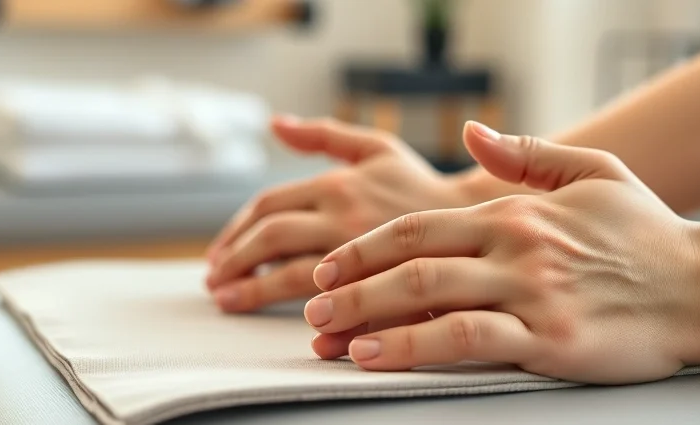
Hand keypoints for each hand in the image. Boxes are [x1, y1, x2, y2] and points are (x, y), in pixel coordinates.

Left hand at [205, 116, 478, 311]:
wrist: (484, 217)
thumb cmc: (423, 184)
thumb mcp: (377, 148)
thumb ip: (324, 136)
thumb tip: (274, 124)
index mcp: (340, 182)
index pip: (269, 206)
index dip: (236, 231)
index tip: (220, 254)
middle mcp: (347, 215)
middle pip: (272, 238)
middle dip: (234, 262)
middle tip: (215, 282)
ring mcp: (366, 254)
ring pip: (295, 277)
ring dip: (255, 292)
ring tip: (229, 302)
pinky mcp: (389, 287)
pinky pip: (343, 311)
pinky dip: (318, 327)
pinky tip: (295, 334)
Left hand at [304, 121, 699, 384]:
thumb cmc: (652, 234)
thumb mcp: (595, 172)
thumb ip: (529, 154)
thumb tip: (476, 135)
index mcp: (517, 210)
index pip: (418, 223)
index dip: (366, 245)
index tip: (332, 265)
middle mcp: (516, 246)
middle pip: (408, 259)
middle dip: (351, 282)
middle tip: (312, 301)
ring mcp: (531, 292)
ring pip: (427, 296)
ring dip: (366, 314)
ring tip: (327, 332)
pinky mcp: (549, 340)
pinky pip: (465, 340)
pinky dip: (412, 346)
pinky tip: (376, 355)